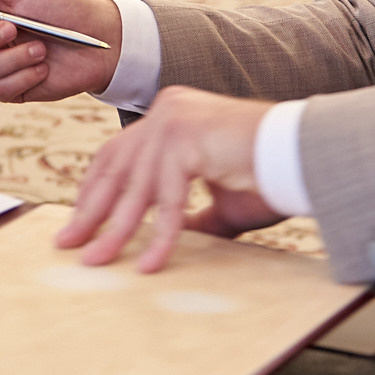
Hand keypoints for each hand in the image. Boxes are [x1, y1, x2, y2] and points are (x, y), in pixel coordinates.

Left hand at [56, 87, 279, 271]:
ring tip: (98, 262)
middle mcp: (166, 110)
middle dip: (91, 211)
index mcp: (169, 115)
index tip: (77, 223)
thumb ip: (190, 217)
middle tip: (68, 245)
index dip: (93, 191)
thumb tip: (169, 240)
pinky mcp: (190, 138)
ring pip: (137, 186)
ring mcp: (176, 120)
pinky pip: (168, 196)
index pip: (117, 154)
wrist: (305, 160)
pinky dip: (159, 234)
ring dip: (115, 230)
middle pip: (116, 168)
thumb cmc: (268, 177)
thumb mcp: (217, 204)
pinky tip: (149, 263)